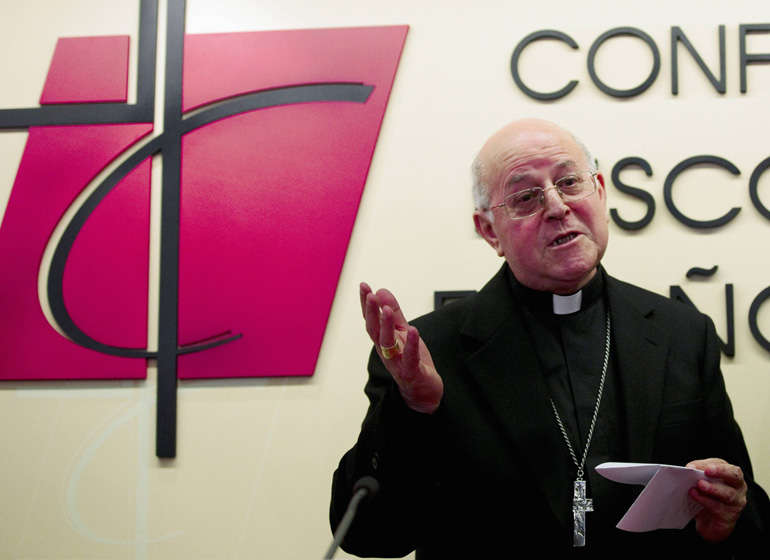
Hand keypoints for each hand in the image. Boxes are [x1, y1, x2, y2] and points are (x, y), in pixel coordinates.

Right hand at [360, 283, 442, 413]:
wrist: (422, 392)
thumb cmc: (411, 362)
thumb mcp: (403, 332)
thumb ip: (394, 314)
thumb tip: (382, 291)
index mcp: (383, 340)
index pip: (371, 319)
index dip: (366, 303)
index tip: (364, 286)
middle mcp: (386, 350)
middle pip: (374, 330)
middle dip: (371, 312)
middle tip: (370, 295)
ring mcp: (397, 362)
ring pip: (387, 343)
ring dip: (385, 325)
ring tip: (385, 309)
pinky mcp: (411, 372)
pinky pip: (409, 358)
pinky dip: (411, 345)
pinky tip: (413, 331)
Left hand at [686, 458, 747, 542]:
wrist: (709, 523)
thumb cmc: (706, 499)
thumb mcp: (701, 484)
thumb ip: (697, 475)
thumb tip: (688, 469)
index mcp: (730, 474)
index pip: (722, 464)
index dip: (707, 464)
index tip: (692, 466)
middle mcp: (738, 487)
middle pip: (735, 475)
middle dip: (721, 471)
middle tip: (707, 471)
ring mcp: (737, 502)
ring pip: (728, 493)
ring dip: (713, 488)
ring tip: (699, 484)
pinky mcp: (731, 516)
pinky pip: (719, 507)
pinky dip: (706, 500)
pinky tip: (695, 495)